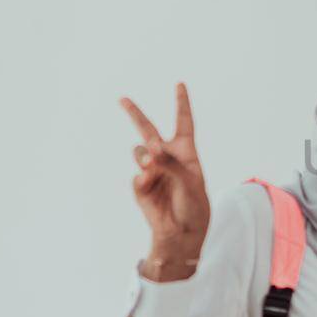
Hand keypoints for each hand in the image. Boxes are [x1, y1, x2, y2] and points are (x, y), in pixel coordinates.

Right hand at [121, 84, 209, 278]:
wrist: (183, 232)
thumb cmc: (194, 205)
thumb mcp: (191, 181)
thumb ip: (171, 163)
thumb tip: (148, 152)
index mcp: (185, 152)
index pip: (182, 122)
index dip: (181, 104)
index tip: (179, 84)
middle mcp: (166, 158)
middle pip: (148, 129)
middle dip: (134, 114)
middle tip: (122, 99)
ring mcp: (151, 171)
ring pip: (139, 151)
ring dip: (145, 155)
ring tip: (153, 164)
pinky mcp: (141, 185)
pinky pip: (138, 174)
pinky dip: (145, 178)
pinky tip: (150, 184)